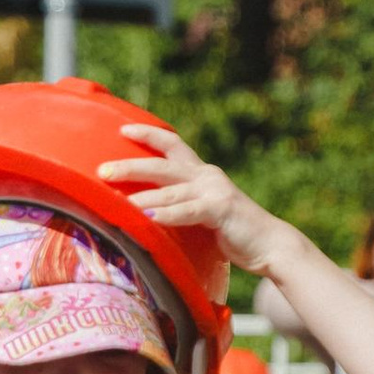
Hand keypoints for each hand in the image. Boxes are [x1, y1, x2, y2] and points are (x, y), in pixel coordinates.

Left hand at [97, 122, 285, 278]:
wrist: (270, 244)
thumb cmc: (233, 232)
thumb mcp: (202, 212)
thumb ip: (180, 206)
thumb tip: (146, 211)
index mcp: (201, 173)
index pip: (172, 145)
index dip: (148, 134)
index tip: (123, 129)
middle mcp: (206, 176)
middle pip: (162, 165)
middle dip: (130, 167)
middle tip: (102, 171)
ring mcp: (214, 190)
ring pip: (170, 190)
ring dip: (142, 196)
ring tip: (116, 201)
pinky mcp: (221, 208)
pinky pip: (188, 211)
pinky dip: (166, 214)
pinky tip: (147, 218)